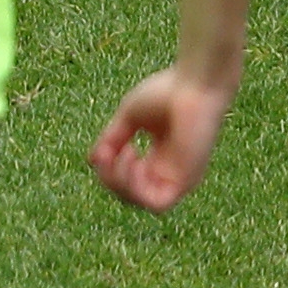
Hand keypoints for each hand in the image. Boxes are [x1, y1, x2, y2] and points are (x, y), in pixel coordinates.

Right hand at [90, 67, 235, 212]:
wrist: (195, 84)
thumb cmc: (168, 91)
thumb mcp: (130, 117)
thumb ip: (112, 139)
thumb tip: (93, 161)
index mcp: (160, 156)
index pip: (127, 178)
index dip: (108, 169)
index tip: (105, 148)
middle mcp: (169, 170)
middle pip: (130, 194)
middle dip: (109, 177)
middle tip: (107, 153)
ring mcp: (178, 177)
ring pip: (141, 202)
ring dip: (121, 183)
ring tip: (124, 153)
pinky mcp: (186, 181)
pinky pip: (157, 204)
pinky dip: (137, 189)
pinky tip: (134, 160)